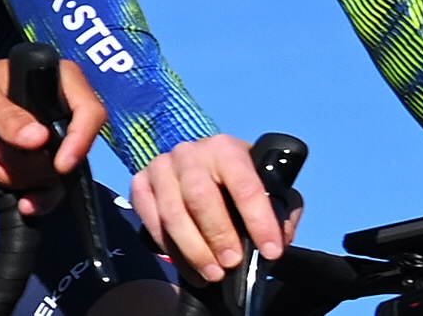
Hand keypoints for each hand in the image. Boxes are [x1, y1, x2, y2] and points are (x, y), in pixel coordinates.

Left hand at [0, 40, 105, 213]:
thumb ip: (5, 116)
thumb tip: (40, 141)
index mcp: (59, 80)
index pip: (90, 112)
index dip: (80, 141)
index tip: (59, 166)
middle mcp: (60, 109)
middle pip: (68, 152)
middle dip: (29, 163)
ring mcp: (50, 136)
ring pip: (53, 174)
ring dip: (18, 175)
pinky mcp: (37, 158)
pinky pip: (43, 185)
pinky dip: (20, 188)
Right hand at [129, 134, 294, 283]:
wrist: (200, 165)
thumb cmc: (236, 181)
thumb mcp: (267, 186)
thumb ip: (281, 209)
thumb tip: (280, 237)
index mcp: (226, 149)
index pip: (244, 184)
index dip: (259, 220)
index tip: (270, 251)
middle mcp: (190, 152)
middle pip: (200, 197)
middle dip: (218, 236)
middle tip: (232, 263)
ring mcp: (161, 166)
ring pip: (173, 213)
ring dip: (193, 250)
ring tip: (212, 274)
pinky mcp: (140, 182)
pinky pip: (149, 220)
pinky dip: (169, 249)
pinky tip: (189, 267)